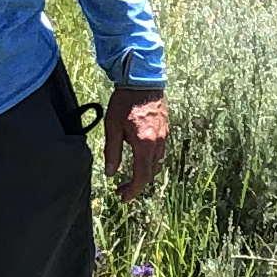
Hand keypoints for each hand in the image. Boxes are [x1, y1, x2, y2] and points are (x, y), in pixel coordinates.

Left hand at [105, 84, 170, 202]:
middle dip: (137, 184)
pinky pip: (159, 151)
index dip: (133, 190)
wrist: (143, 79)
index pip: (142, 176)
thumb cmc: (125, 101)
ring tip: (130, 175)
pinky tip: (139, 156)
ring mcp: (164, 135)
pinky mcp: (165, 129)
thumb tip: (111, 173)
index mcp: (145, 143)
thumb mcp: (112, 126)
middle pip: (150, 172)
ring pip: (156, 162)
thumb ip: (112, 151)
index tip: (122, 197)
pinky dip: (149, 160)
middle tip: (122, 189)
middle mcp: (158, 142)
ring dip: (144, 172)